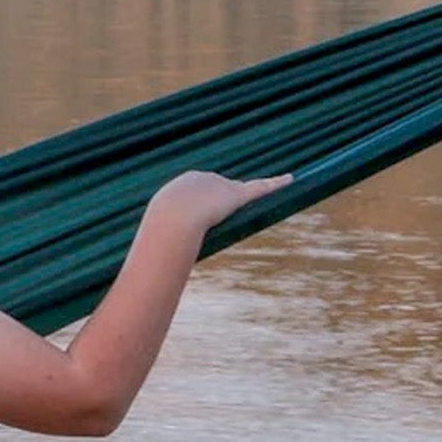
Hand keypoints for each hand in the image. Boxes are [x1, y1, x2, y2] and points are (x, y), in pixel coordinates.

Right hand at [149, 170, 292, 235]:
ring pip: (239, 190)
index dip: (198, 206)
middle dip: (214, 205)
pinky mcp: (238, 194)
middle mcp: (205, 177)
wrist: (174, 216)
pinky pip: (261, 188)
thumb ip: (161, 244)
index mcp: (185, 183)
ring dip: (239, 201)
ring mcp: (223, 185)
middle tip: (209, 220)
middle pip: (218, 190)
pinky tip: (290, 179)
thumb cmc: (161, 226)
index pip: (198, 191)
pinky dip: (277, 183)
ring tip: (244, 203)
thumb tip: (151, 264)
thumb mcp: (158, 234)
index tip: (196, 217)